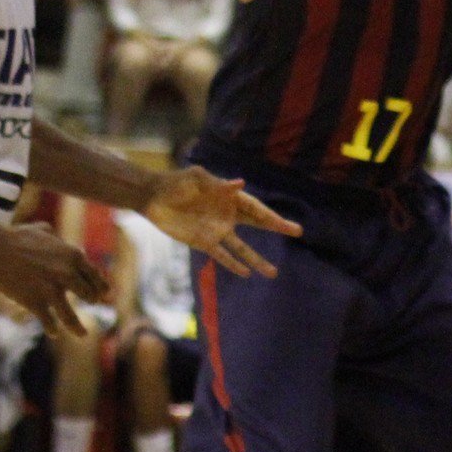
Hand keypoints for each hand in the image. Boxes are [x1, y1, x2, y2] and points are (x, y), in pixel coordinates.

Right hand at [0, 222, 110, 338]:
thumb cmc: (18, 236)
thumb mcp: (45, 230)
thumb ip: (57, 239)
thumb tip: (59, 243)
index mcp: (73, 256)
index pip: (94, 275)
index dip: (100, 285)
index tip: (104, 292)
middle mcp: (67, 274)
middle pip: (88, 294)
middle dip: (92, 299)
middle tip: (93, 302)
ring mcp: (51, 290)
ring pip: (69, 316)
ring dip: (77, 327)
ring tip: (83, 334)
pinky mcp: (34, 302)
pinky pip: (48, 321)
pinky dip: (52, 328)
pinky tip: (53, 333)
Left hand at [143, 166, 301, 280]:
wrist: (154, 197)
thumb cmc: (176, 182)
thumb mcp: (196, 177)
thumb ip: (217, 183)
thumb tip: (240, 183)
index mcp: (229, 196)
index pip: (256, 209)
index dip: (272, 217)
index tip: (287, 226)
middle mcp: (228, 214)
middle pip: (257, 224)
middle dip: (276, 227)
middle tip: (298, 231)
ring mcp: (217, 230)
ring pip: (242, 248)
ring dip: (257, 259)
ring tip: (273, 272)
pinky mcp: (203, 242)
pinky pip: (222, 256)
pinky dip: (233, 265)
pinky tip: (246, 273)